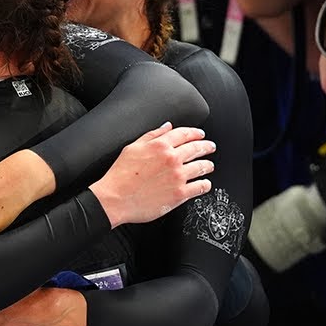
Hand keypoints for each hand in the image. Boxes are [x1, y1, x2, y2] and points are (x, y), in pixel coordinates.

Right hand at [90, 122, 215, 226]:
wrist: (115, 199)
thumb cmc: (120, 175)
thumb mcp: (132, 148)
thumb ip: (152, 135)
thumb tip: (167, 126)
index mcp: (160, 145)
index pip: (184, 134)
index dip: (195, 133)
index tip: (200, 134)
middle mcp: (171, 159)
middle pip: (196, 148)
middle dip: (206, 146)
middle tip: (210, 147)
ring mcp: (178, 177)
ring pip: (202, 167)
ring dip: (208, 165)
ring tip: (209, 166)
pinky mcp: (180, 194)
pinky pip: (200, 187)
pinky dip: (205, 184)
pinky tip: (205, 184)